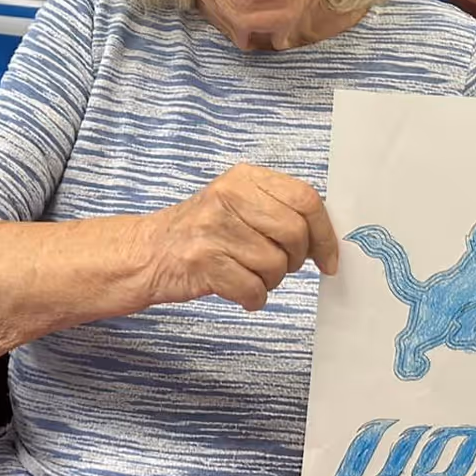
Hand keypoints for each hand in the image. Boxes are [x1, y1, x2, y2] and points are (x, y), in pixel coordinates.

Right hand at [143, 164, 339, 311]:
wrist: (146, 252)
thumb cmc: (200, 232)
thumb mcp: (236, 203)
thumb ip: (276, 209)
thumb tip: (323, 237)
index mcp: (244, 177)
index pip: (305, 198)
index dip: (324, 233)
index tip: (328, 258)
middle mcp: (228, 196)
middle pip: (294, 233)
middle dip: (295, 260)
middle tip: (279, 266)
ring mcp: (214, 228)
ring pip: (275, 265)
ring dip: (269, 281)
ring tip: (248, 274)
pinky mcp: (203, 261)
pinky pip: (253, 289)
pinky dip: (252, 298)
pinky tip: (238, 290)